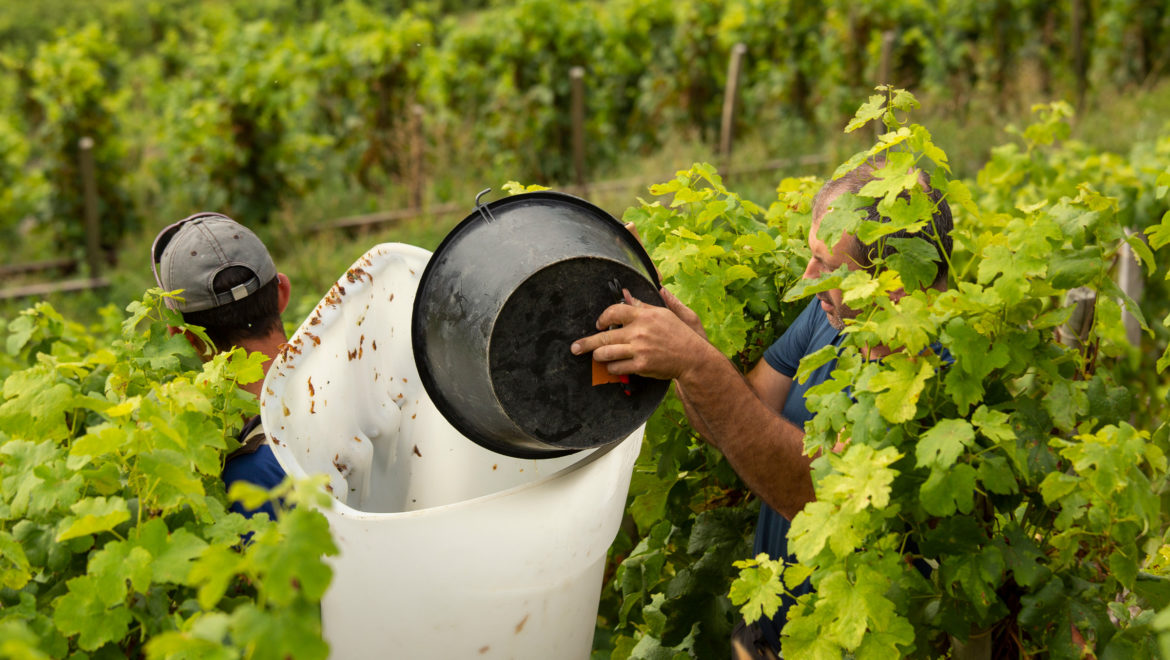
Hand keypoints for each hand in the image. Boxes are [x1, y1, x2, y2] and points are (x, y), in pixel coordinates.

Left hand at [571, 289, 713, 380]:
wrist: (693, 357)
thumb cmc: (679, 334)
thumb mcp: (664, 314)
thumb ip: (643, 306)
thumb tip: (627, 296)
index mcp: (644, 315)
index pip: (614, 311)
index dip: (602, 318)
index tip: (599, 324)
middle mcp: (639, 331)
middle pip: (604, 335)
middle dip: (586, 343)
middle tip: (575, 348)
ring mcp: (639, 349)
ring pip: (606, 353)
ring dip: (599, 356)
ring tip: (596, 357)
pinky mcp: (641, 365)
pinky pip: (617, 368)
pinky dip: (612, 368)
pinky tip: (614, 367)